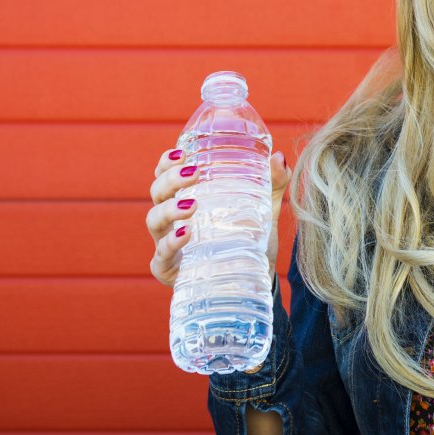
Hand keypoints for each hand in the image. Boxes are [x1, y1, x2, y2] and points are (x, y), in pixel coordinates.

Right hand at [147, 147, 291, 285]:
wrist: (253, 281)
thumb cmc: (247, 240)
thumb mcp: (262, 210)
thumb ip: (272, 185)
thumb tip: (279, 157)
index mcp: (184, 199)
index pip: (165, 175)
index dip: (166, 162)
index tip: (181, 153)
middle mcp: (170, 220)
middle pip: (157, 193)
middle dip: (170, 179)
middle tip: (194, 173)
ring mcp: (167, 245)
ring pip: (154, 220)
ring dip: (169, 209)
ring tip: (192, 204)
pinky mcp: (168, 271)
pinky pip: (160, 256)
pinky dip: (170, 244)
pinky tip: (185, 234)